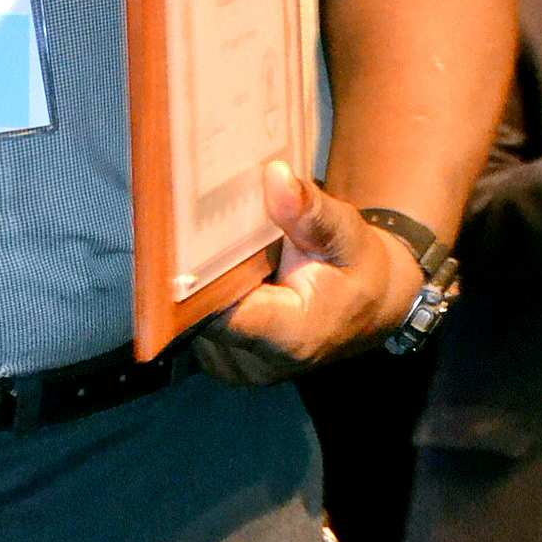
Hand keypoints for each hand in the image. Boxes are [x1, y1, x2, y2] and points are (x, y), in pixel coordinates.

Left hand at [195, 161, 419, 386]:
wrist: (365, 309)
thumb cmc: (354, 269)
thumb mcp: (346, 234)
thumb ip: (310, 211)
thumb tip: (276, 175)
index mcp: (289, 337)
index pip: (218, 312)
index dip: (193, 276)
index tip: (176, 235)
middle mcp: (256, 362)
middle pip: (196, 315)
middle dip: (191, 270)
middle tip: (181, 223)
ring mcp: (234, 366)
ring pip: (189, 320)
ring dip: (191, 281)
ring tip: (193, 242)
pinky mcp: (220, 360)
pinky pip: (192, 324)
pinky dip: (197, 294)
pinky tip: (207, 265)